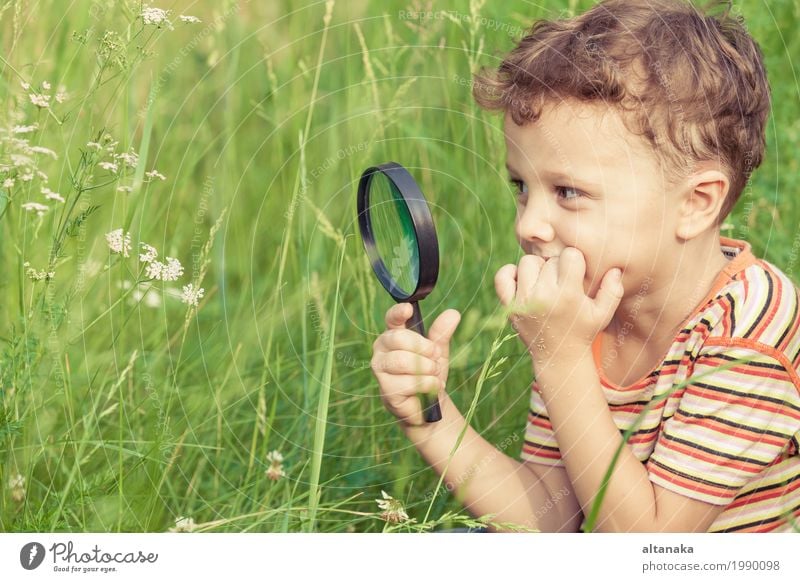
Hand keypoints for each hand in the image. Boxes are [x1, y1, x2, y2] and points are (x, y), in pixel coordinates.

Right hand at [370, 303, 460, 425]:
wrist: (428, 404)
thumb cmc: (428, 372)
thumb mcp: (438, 350)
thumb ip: (442, 332)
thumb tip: (453, 313)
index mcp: (393, 334)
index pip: (391, 319)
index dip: (398, 313)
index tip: (408, 309)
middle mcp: (381, 349)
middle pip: (398, 338)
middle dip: (424, 347)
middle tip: (436, 356)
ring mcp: (380, 369)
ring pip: (402, 361)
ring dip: (426, 368)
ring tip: (435, 374)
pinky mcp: (386, 389)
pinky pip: (409, 382)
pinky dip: (427, 384)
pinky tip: (432, 388)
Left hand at [494, 247, 623, 357]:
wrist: (558, 356)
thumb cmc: (583, 331)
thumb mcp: (603, 314)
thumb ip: (613, 290)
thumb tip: (615, 268)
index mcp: (568, 296)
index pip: (570, 256)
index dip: (575, 262)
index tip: (577, 274)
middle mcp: (544, 296)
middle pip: (548, 259)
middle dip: (557, 267)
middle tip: (562, 283)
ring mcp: (523, 301)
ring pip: (526, 263)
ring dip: (537, 269)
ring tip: (546, 283)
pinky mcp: (509, 306)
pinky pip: (502, 277)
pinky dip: (510, 273)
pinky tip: (524, 281)